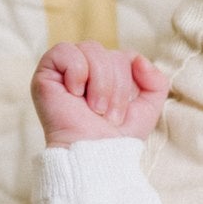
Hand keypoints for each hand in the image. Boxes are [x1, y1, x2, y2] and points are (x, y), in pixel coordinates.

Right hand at [31, 41, 169, 148]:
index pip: (124, 56)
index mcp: (106, 75)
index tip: (124, 111)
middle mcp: (86, 69)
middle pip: (110, 54)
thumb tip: (139, 59)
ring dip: (100, 83)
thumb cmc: (117, 137)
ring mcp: (65, 69)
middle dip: (116, 87)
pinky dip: (77, 72)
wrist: (94, 154)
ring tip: (94, 108)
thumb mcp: (147, 109)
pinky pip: (65, 50)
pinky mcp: (46, 71)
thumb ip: (156, 82)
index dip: (129, 81)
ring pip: (92, 49)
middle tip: (108, 115)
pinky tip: (74, 93)